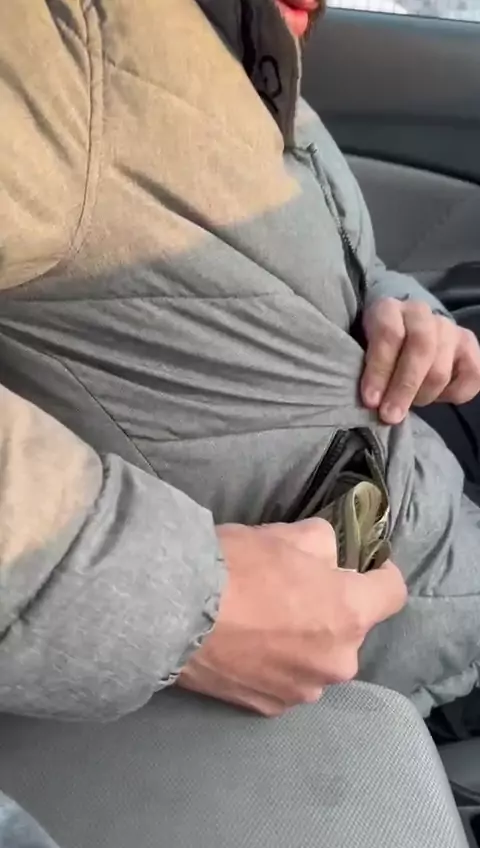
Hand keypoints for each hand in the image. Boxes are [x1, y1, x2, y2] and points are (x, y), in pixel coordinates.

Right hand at [179, 519, 405, 716]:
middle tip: (294, 590)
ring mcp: (303, 691)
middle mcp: (338, 662)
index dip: (380, 573)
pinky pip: (286, 681)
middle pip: (350, 629)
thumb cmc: (237, 566)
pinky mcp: (268, 709)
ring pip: (318, 659)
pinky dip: (275, 666)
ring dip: (305, 643)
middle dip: (332, 609)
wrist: (174, 613)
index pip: (393, 593)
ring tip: (263, 623)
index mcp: (351, 614)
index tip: (364, 565)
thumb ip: (324, 544)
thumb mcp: (287, 534)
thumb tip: (330, 555)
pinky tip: (245, 647)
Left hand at [361, 298, 479, 423]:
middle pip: (421, 349)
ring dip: (424, 395)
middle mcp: (420, 313)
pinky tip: (437, 397)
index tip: (370, 401)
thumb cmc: (374, 351)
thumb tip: (370, 403)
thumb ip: (363, 370)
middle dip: (404, 388)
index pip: (389, 334)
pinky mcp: (468, 344)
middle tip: (390, 416)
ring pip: (441, 368)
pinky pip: (472, 375)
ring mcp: (448, 327)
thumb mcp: (359, 353)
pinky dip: (454, 394)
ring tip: (409, 405)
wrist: (401, 336)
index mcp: (388, 309)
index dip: (379, 370)